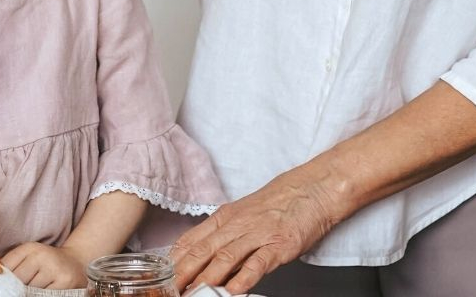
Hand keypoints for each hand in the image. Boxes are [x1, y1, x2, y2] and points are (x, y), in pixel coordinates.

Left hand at [1, 242, 87, 289]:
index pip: (6, 267)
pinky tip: (37, 294)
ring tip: (23, 293)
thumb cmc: (46, 262)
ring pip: (30, 290)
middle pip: (18, 281)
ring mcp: (54, 269)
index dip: (1, 279)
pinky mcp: (65, 282)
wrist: (76, 262)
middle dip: (13, 289)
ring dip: (25, 293)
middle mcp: (42, 256)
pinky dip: (39, 295)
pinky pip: (45, 295)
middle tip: (10, 292)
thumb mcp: (28, 256)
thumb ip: (10, 264)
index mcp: (29, 248)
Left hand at [171, 170, 339, 293]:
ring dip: (206, 278)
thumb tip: (202, 256)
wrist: (313, 189)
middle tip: (170, 288)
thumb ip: (224, 233)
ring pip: (225, 257)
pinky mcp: (279, 245)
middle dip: (183, 272)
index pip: (192, 239)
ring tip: (193, 293)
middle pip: (203, 250)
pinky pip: (258, 262)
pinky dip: (244, 277)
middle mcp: (238, 225)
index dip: (175, 259)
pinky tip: (233, 289)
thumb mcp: (244, 213)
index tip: (161, 274)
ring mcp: (258, 235)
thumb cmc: (280, 202)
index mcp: (226, 217)